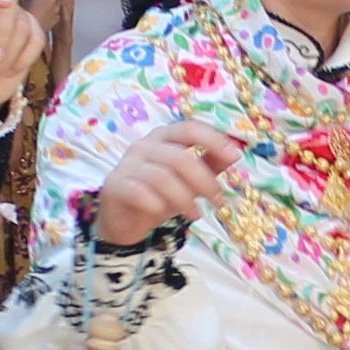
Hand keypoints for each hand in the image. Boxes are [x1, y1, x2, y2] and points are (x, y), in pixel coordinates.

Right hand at [82, 116, 244, 246]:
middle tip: (218, 202)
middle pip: (180, 158)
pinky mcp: (114, 185)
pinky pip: (139, 192)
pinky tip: (164, 213)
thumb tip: (235, 152)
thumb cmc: (159, 195)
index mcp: (163, 137)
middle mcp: (144, 145)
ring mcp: (127, 164)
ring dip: (185, 198)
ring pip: (162, 177)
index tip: (235, 156)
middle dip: (204, 181)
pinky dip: (156, 204)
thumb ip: (210, 164)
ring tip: (196, 215)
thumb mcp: (189, 180)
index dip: (213, 139)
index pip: (189, 129)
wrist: (124, 221)